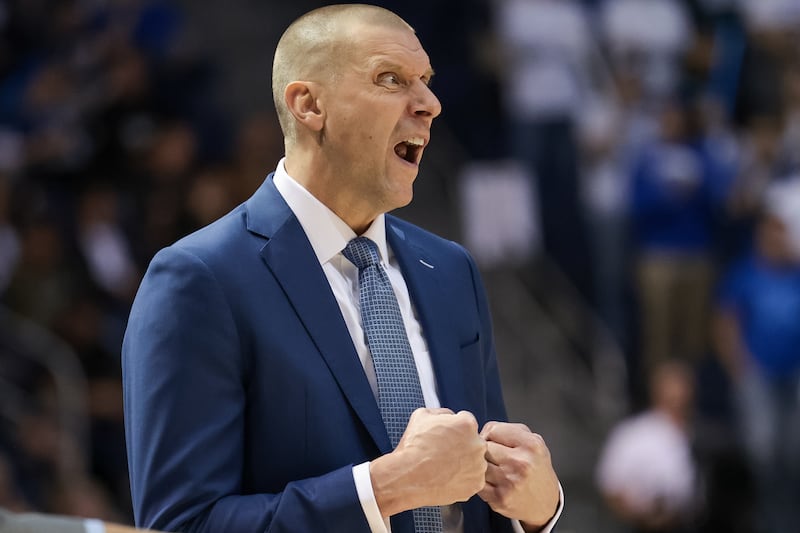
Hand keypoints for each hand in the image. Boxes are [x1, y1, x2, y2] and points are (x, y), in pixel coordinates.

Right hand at [370, 408, 486, 515]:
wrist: (407, 477)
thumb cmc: (413, 447)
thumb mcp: (421, 416)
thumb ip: (442, 413)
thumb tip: (449, 416)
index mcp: (467, 424)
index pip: (467, 422)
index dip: (454, 428)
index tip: (445, 436)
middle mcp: (477, 444)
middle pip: (473, 441)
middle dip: (462, 445)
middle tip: (443, 453)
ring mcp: (478, 466)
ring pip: (475, 462)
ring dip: (464, 463)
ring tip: (443, 467)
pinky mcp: (476, 485)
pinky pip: (473, 480)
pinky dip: (463, 480)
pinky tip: (447, 478)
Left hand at [478, 422, 559, 530]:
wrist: (545, 502)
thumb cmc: (536, 469)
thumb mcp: (534, 442)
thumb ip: (510, 430)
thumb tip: (482, 432)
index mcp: (531, 445)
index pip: (492, 429)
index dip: (489, 434)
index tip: (494, 442)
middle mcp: (522, 463)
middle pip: (484, 447)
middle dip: (486, 450)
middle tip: (495, 457)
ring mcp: (510, 482)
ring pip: (478, 465)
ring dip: (482, 466)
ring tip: (494, 469)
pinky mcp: (499, 499)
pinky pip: (477, 482)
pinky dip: (481, 481)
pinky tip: (492, 482)